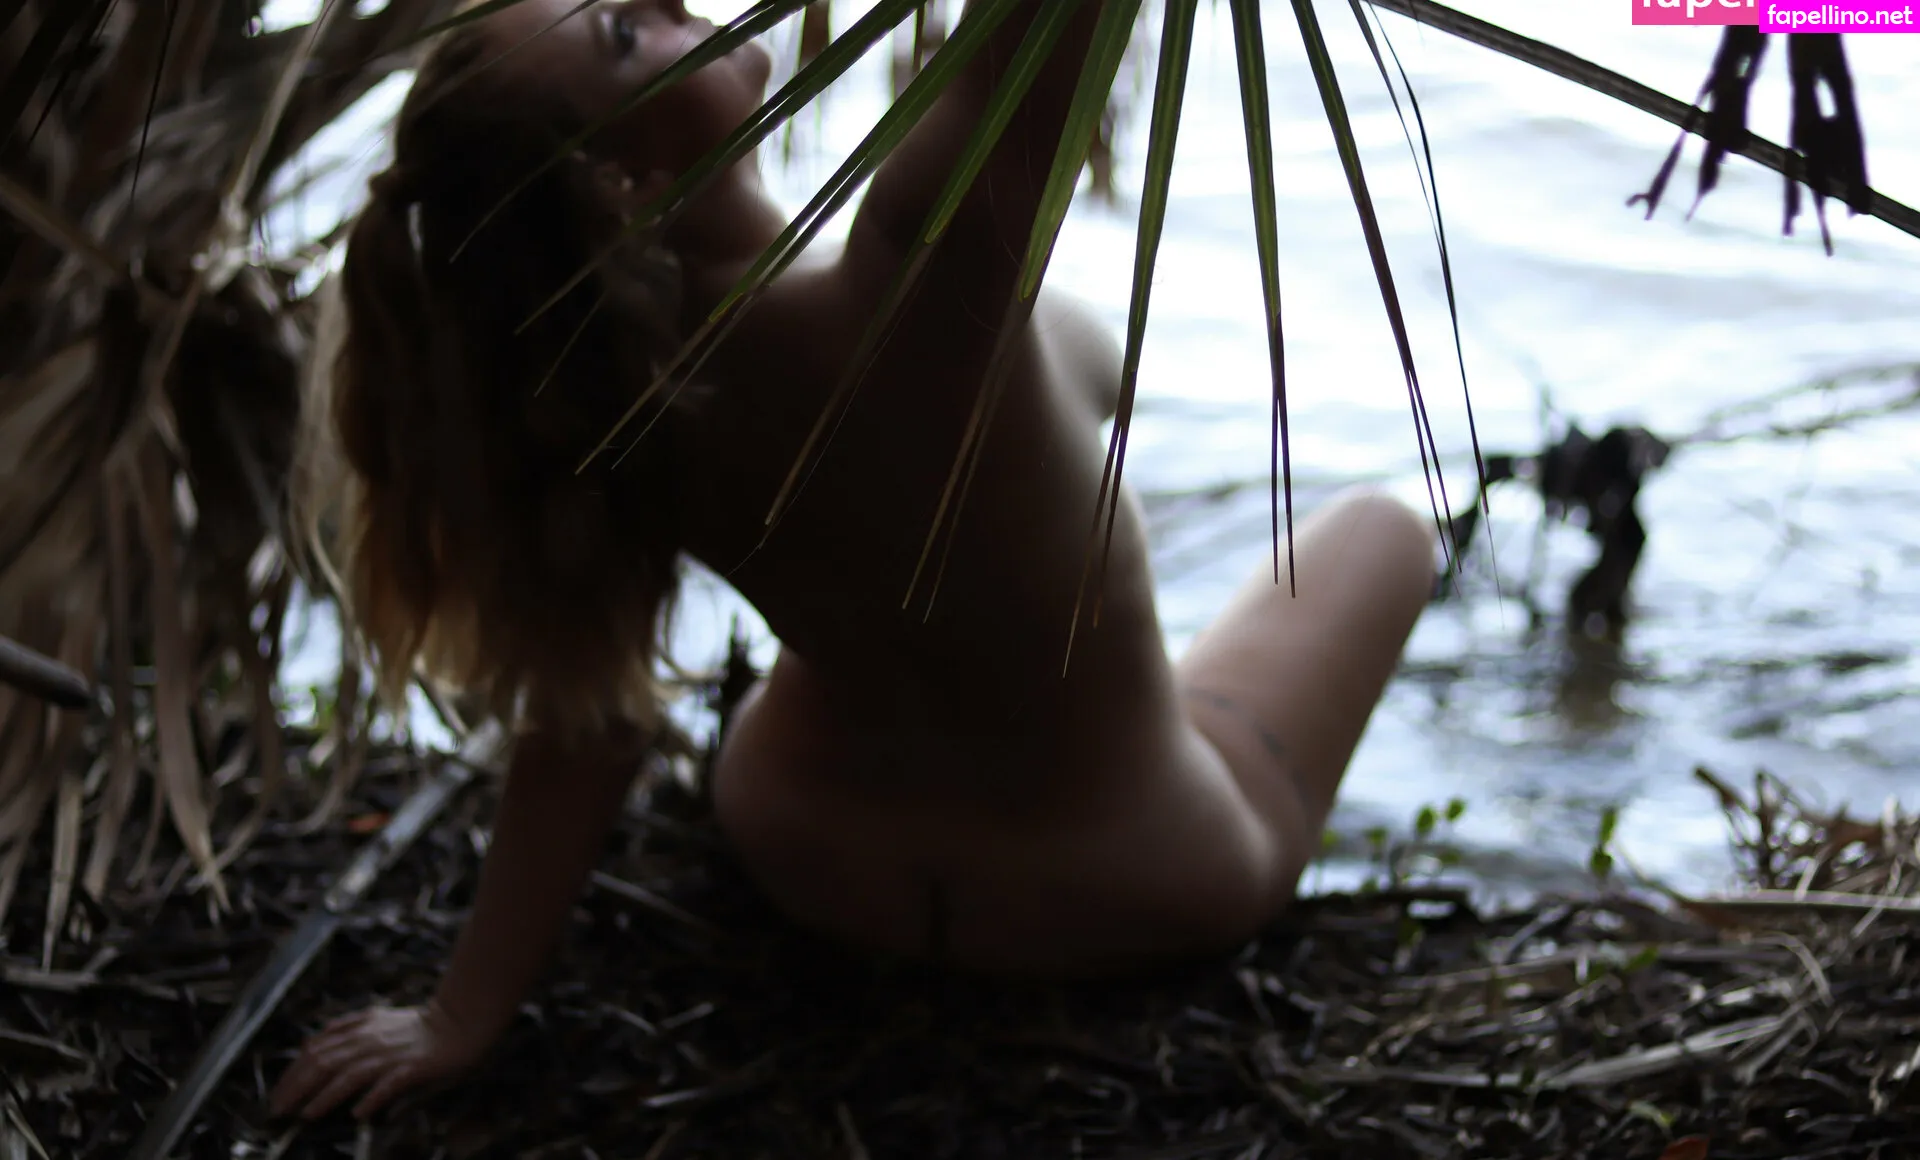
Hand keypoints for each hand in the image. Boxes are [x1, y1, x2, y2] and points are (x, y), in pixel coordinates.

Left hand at [269, 1001, 489, 1120]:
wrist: (463, 1020)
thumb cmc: (422, 1025)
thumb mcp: (379, 1018)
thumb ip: (348, 1026)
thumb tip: (315, 1039)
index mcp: (361, 1027)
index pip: (317, 1048)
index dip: (293, 1072)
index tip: (277, 1094)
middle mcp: (372, 1038)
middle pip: (325, 1062)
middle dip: (297, 1088)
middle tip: (279, 1111)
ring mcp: (392, 1053)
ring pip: (349, 1074)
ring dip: (324, 1096)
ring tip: (306, 1115)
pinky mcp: (414, 1067)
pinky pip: (389, 1084)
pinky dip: (373, 1098)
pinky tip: (359, 1114)